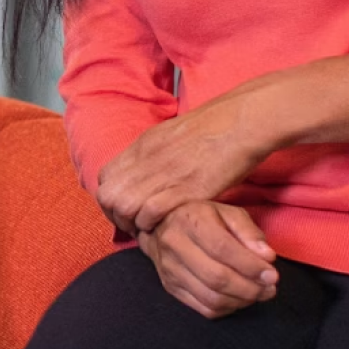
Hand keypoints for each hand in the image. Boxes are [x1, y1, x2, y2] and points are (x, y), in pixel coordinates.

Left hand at [98, 97, 264, 235]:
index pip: (105, 177)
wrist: (242, 121)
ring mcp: (164, 174)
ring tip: (149, 228)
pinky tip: (166, 224)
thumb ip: (154, 152)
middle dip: (116, 216)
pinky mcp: (186, 189)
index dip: (111, 198)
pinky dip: (153, 224)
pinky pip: (151, 212)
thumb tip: (144, 168)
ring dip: (133, 223)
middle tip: (134, 224)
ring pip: (124, 206)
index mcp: (143, 145)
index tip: (126, 209)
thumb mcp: (172, 133)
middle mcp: (147, 159)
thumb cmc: (215, 126)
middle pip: (107, 196)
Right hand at [139, 200, 278, 318]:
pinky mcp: (171, 288)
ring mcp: (170, 270)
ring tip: (258, 293)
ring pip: (211, 297)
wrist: (162, 226)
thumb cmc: (203, 217)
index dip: (250, 266)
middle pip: (216, 277)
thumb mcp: (228, 213)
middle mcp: (175, 245)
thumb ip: (249, 232)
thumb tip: (267, 257)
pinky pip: (204, 308)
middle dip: (250, 288)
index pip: (223, 249)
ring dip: (241, 301)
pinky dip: (228, 308)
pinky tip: (239, 298)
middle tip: (269, 288)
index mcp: (191, 221)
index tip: (272, 274)